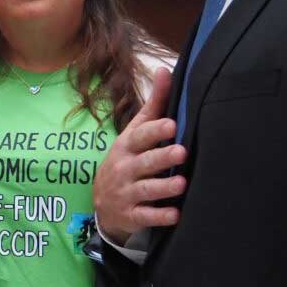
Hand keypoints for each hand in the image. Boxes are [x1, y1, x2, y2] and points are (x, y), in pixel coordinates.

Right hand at [93, 66, 186, 241]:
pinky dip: (159, 216)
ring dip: (163, 187)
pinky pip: (145, 216)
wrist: (104, 203)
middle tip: (182, 152)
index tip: (172, 125)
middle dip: (162, 157)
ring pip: (145, 190)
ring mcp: (126, 193)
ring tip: (182, 183)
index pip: (140, 137)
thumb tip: (165, 69)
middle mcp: (125, 169)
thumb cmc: (127, 159)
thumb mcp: (134, 132)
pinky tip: (175, 215)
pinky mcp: (132, 215)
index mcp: (127, 147)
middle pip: (144, 163)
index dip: (155, 131)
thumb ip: (153, 105)